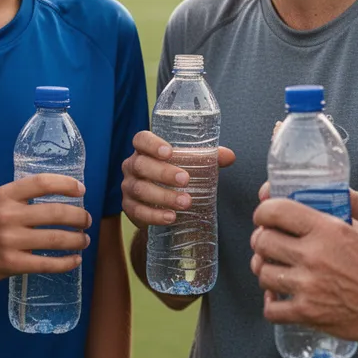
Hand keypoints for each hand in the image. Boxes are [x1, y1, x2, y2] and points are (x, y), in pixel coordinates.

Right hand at [0, 174, 90, 289]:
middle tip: (87, 220)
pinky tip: (75, 260)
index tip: (82, 190)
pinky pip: (46, 264)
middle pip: (55, 212)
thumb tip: (63, 195)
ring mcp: (9, 241)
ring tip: (84, 239)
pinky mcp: (11, 264)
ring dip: (76, 239)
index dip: (66, 184)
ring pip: (55, 239)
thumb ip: (23, 196)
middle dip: (79, 217)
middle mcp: (8, 215)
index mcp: (5, 194)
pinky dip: (66, 262)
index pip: (43, 183)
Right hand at [121, 131, 235, 227]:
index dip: (152, 144)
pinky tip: (170, 217)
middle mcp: (132, 165)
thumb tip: (230, 156)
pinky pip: (137, 211)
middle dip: (163, 173)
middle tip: (185, 180)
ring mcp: (128, 187)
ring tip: (185, 202)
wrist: (160, 203)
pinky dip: (154, 215)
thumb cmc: (175, 175)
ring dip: (163, 196)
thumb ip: (208, 158)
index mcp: (145, 149)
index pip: (141, 140)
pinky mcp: (129, 207)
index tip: (169, 152)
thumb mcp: (189, 164)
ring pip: (140, 189)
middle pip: (141, 165)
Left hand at [249, 198, 357, 343]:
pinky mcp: (308, 313)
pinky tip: (279, 298)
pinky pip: (272, 309)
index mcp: (326, 230)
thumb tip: (309, 206)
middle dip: (261, 241)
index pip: (275, 211)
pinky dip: (271, 304)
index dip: (263, 212)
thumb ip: (333, 217)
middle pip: (262, 241)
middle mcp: (313, 256)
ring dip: (266, 271)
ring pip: (263, 274)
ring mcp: (308, 286)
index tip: (263, 217)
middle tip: (267, 244)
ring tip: (276, 271)